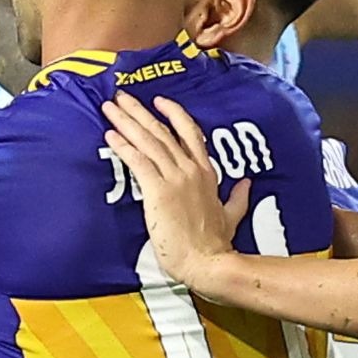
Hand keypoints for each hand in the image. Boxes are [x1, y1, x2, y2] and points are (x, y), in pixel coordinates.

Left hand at [100, 93, 252, 291]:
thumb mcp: (232, 215)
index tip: (158, 101)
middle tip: (120, 95)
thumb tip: (247, 183)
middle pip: (162, 131)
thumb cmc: (217, 244)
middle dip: (139, 111)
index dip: (173, 114)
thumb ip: (238, 197)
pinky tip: (111, 135)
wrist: (209, 262)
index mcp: (206, 173)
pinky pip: (138, 162)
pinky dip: (124, 147)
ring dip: (126, 122)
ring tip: (110, 108)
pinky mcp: (159, 192)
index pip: (189, 133)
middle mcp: (190, 170)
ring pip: (148, 141)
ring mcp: (175, 178)